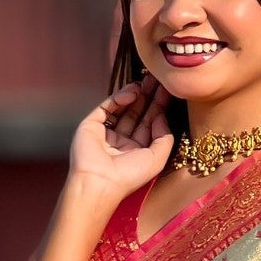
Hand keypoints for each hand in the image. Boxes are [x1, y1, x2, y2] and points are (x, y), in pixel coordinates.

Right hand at [69, 75, 174, 204]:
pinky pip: (108, 107)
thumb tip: (161, 114)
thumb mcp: (158, 159)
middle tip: (158, 78)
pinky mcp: (92, 125)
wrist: (99, 182)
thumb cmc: (129, 176)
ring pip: (123, 107)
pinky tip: (133, 92)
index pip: (149, 124)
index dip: (159, 107)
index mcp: (137, 151)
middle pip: (137, 113)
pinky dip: (120, 98)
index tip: (169, 90)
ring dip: (136, 93)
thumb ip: (165, 136)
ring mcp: (106, 132)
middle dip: (148, 96)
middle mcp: (121, 141)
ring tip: (148, 79)